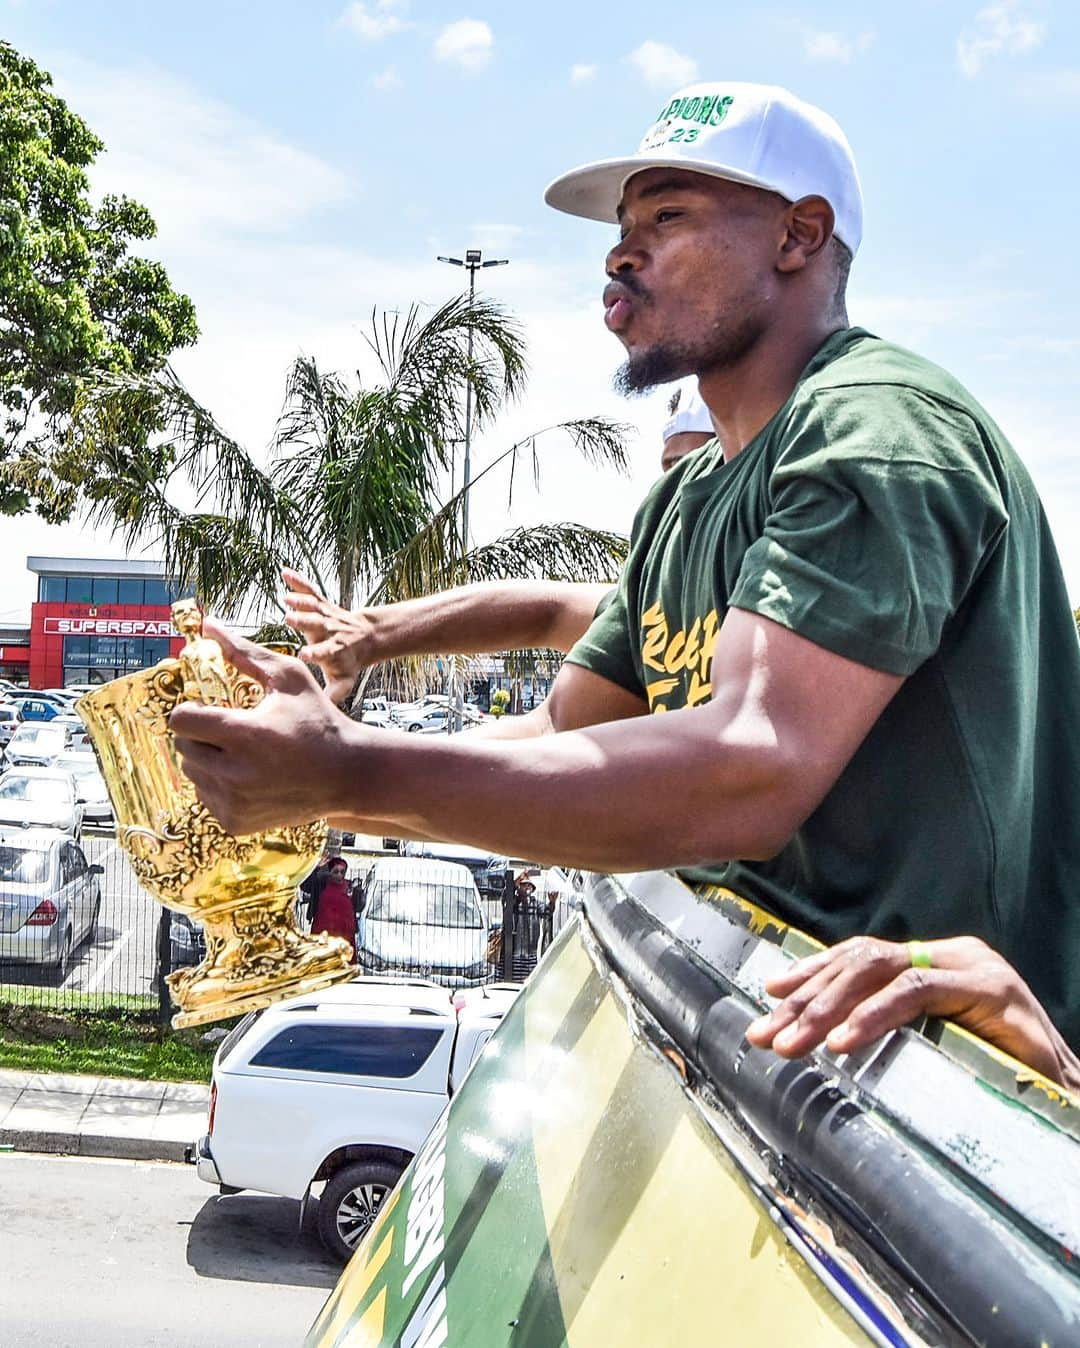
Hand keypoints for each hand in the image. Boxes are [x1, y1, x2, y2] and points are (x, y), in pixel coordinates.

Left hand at [169, 618, 361, 834]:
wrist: (347, 774)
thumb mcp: (289, 678)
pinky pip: (206, 797)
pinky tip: (250, 777)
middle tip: (233, 732)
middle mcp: (234, 773)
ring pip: (193, 773)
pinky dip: (220, 786)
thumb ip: (245, 653)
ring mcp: (233, 802)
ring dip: (209, 761)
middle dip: (202, 736)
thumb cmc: (318, 720)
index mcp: (245, 734)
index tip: (211, 710)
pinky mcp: (234, 822)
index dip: (192, 712)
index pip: (180, 721)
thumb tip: (208, 626)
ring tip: (245, 755)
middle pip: (183, 747)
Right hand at [282, 569, 376, 703]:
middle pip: (317, 626)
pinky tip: (285, 572)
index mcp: (333, 651)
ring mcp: (326, 615)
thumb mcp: (344, 681)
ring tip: (287, 597)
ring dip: (301, 601)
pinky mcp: (322, 603)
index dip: (316, 653)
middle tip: (289, 620)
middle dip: (305, 623)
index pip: (325, 653)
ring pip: (314, 607)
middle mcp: (329, 631)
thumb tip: (320, 716)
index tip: (305, 654)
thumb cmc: (349, 663)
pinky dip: (299, 581)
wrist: (366, 637)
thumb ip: (332, 695)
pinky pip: (311, 590)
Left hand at [745, 934, 1079, 1088]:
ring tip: (793, 1043)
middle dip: (808, 999)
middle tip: (767, 1034)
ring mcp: (971, 966)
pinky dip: (874, 1015)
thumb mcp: (935, 1048)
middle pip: (861, 962)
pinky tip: (843, 1042)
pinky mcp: (990, 988)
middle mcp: (951, 954)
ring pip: (880, 971)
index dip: (813, 976)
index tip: (771, 1000)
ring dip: (828, 1008)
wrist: (1067, 1098)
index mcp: (935, 963)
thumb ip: (894, 1031)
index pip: (861, 959)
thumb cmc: (1001, 1080)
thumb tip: (821, 1038)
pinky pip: (918, 991)